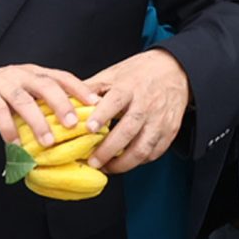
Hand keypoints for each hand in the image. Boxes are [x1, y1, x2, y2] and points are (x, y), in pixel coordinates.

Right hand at [0, 62, 98, 147]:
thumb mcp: (22, 95)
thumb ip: (41, 106)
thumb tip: (70, 129)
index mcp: (34, 73)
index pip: (61, 77)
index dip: (80, 88)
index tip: (96, 103)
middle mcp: (20, 74)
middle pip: (46, 85)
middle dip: (62, 104)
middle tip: (74, 124)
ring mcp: (2, 82)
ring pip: (23, 99)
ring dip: (37, 121)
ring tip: (48, 141)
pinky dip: (8, 128)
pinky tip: (15, 143)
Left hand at [86, 48, 190, 170]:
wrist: (174, 70)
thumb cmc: (138, 73)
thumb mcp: (113, 74)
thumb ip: (90, 89)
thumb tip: (64, 101)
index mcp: (129, 87)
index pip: (115, 102)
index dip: (102, 115)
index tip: (89, 129)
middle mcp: (146, 104)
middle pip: (128, 130)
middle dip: (109, 150)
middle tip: (92, 162)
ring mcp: (160, 119)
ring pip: (143, 147)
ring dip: (124, 163)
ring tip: (107, 168)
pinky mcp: (170, 130)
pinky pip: (155, 152)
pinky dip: (139, 161)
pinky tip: (125, 163)